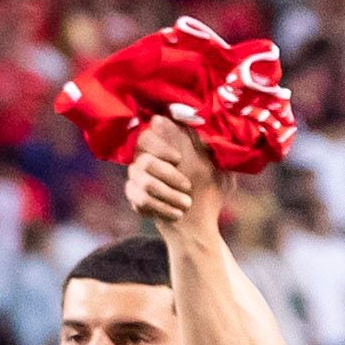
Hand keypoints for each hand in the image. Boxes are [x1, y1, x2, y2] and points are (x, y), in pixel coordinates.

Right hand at [125, 116, 220, 234]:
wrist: (200, 225)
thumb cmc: (208, 191)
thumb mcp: (210, 164)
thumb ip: (193, 141)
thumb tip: (166, 119)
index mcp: (164, 148)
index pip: (147, 135)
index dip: (160, 146)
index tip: (178, 158)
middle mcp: (146, 159)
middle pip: (143, 159)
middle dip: (168, 175)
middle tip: (187, 186)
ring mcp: (138, 178)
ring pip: (143, 181)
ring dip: (169, 195)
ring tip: (187, 203)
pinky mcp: (134, 196)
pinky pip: (139, 199)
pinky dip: (162, 209)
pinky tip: (176, 214)